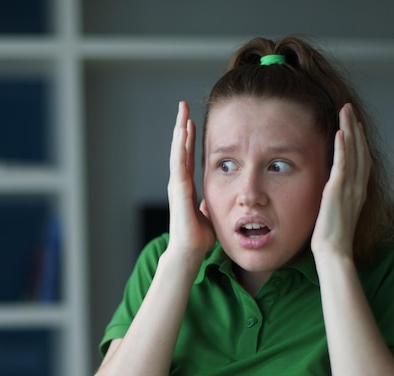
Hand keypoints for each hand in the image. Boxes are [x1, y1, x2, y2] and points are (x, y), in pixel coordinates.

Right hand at [167, 101, 214, 255]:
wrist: (189, 252)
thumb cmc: (199, 236)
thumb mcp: (209, 213)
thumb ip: (210, 203)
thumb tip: (216, 199)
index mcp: (186, 186)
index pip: (187, 156)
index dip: (189, 138)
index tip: (191, 121)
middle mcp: (179, 182)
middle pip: (180, 148)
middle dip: (182, 126)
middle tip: (183, 106)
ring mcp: (176, 184)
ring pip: (178, 151)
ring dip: (180, 131)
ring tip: (182, 112)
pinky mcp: (178, 189)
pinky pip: (179, 163)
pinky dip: (180, 146)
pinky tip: (183, 131)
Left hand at [311, 103, 370, 258]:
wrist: (334, 252)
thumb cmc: (333, 238)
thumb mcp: (337, 213)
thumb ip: (338, 199)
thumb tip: (331, 190)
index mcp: (358, 192)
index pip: (361, 159)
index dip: (359, 140)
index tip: (354, 123)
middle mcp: (358, 187)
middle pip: (360, 150)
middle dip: (355, 127)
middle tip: (349, 108)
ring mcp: (350, 189)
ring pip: (353, 153)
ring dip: (349, 130)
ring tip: (345, 111)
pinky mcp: (337, 192)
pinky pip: (343, 166)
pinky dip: (343, 148)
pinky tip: (341, 133)